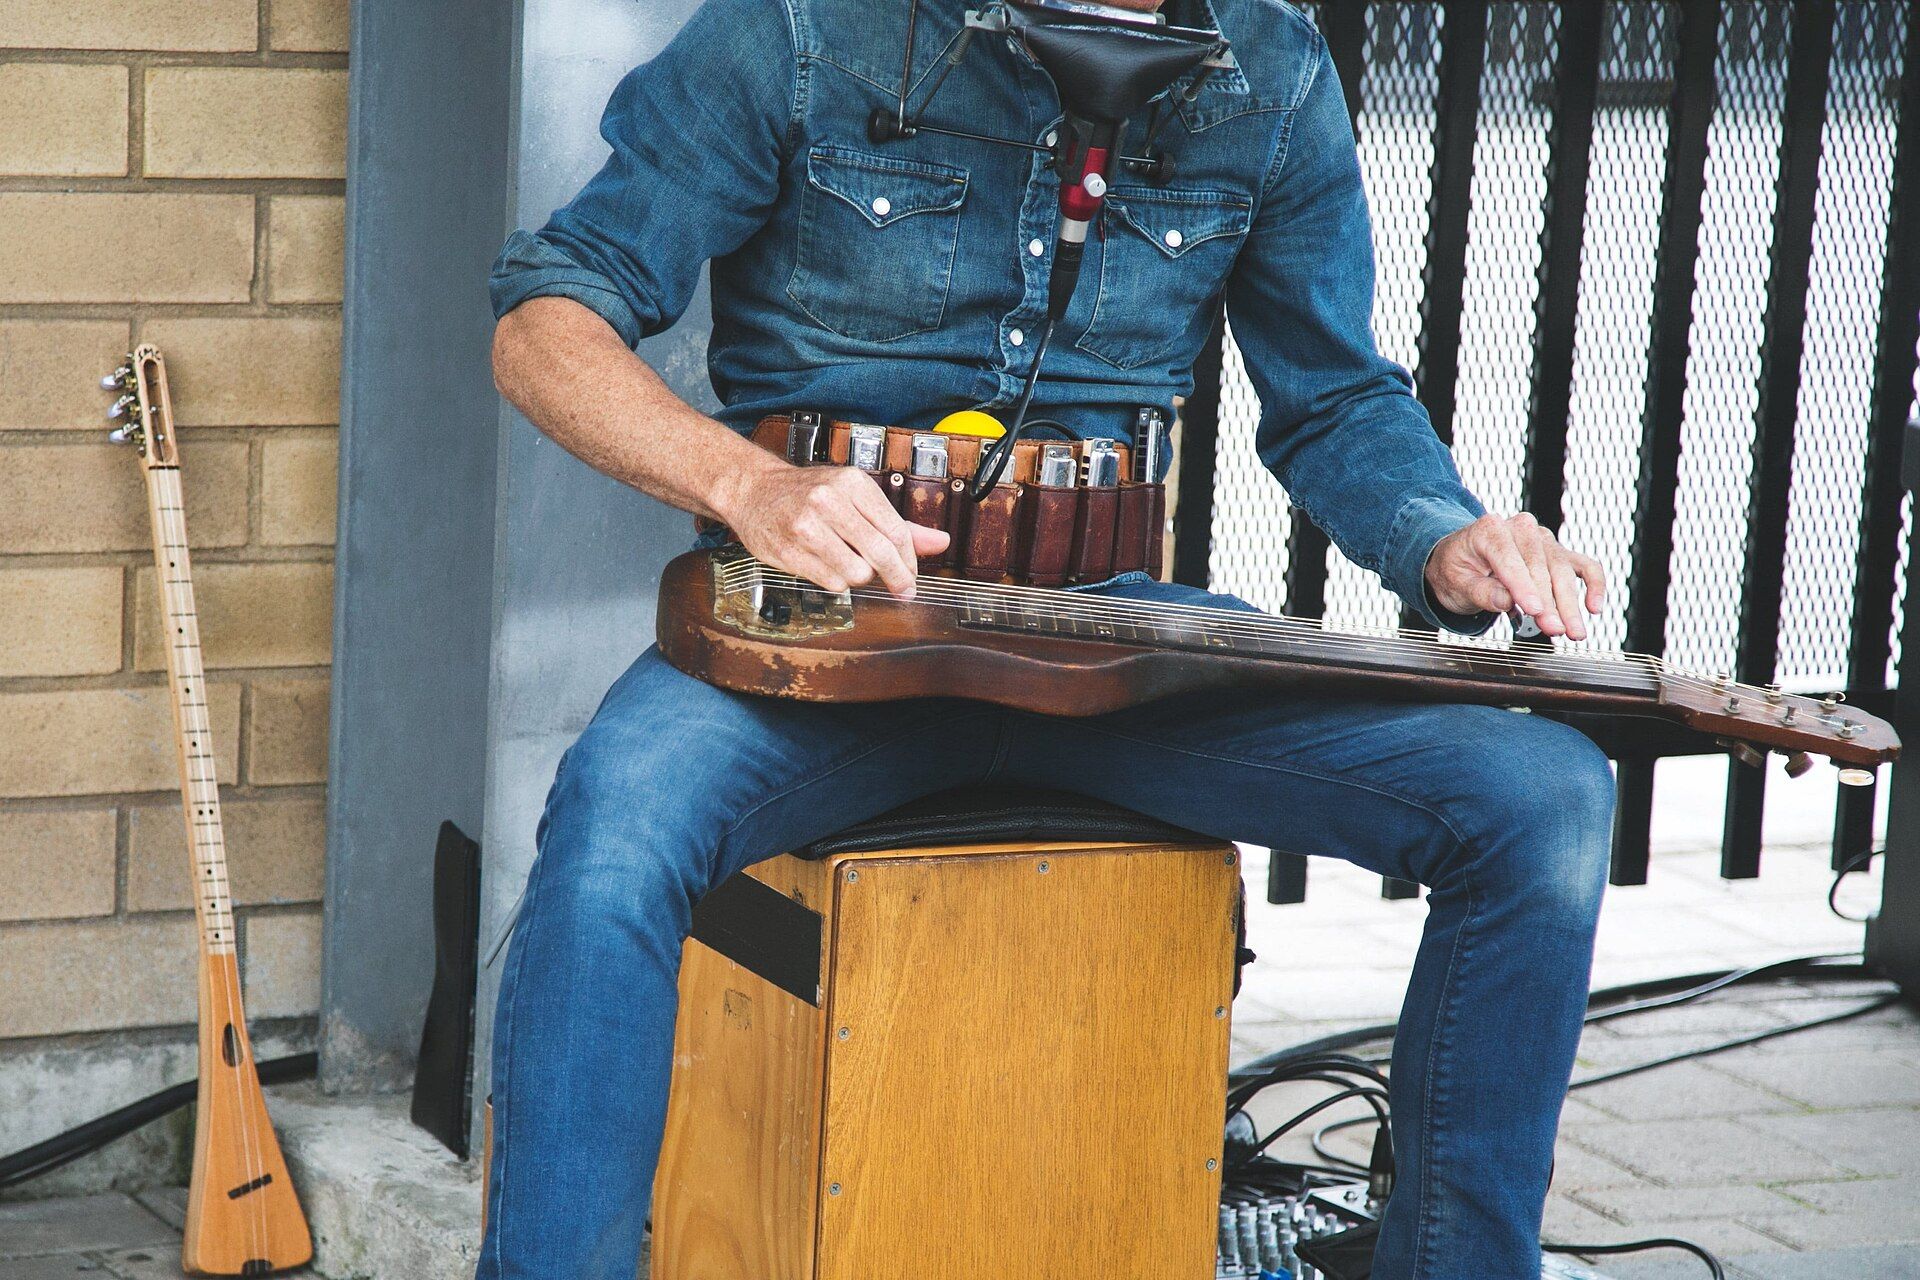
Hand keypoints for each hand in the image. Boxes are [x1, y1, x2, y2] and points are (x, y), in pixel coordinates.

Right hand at [717, 461, 949, 598]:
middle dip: (897, 577)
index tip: (913, 575)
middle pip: (880, 553)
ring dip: (860, 577)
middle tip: (903, 589)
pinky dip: (836, 581)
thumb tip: (940, 543)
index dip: (910, 560)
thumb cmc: (809, 494)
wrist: (753, 491)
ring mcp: (806, 526)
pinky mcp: (789, 550)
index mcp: (852, 483)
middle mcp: (829, 501)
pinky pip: (831, 582)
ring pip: (856, 572)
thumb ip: (898, 524)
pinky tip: (828, 566)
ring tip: (850, 564)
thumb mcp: (855, 497)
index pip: (896, 531)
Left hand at [1425, 512, 1605, 639]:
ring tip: (1574, 632)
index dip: (1523, 585)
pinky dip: (1594, 584)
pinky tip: (1594, 607)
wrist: (1460, 561)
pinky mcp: (1557, 553)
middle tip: (1556, 630)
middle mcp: (1520, 528)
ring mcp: (1542, 540)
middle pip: (1540, 565)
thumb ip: (1480, 592)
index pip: (1510, 558)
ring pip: (1562, 570)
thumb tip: (1506, 600)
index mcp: (1489, 530)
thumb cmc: (1456, 572)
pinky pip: (1583, 565)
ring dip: (1570, 603)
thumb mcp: (1456, 584)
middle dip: (1549, 601)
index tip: (1535, 610)